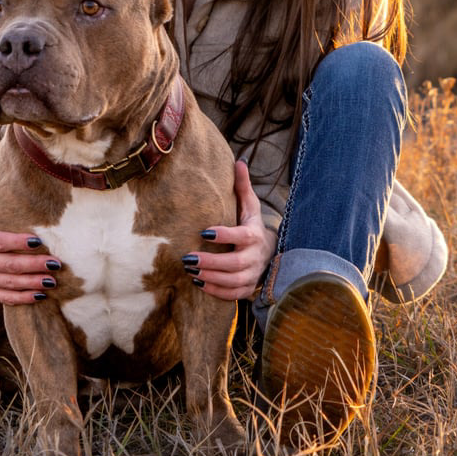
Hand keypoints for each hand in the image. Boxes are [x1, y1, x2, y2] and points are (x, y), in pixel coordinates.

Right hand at [0, 173, 61, 305]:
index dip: (16, 242)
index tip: (38, 241)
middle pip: (6, 265)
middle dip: (32, 265)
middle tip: (55, 263)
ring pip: (8, 283)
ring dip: (31, 283)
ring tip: (52, 281)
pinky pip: (6, 298)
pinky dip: (23, 298)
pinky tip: (42, 296)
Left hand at [182, 160, 276, 299]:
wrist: (269, 252)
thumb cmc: (252, 225)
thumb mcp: (250, 206)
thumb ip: (242, 186)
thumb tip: (238, 161)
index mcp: (254, 235)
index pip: (240, 236)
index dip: (224, 235)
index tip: (203, 232)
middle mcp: (255, 257)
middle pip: (234, 263)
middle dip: (210, 262)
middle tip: (187, 258)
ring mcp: (252, 275)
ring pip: (232, 281)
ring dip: (210, 277)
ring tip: (189, 270)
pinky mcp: (247, 288)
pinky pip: (232, 294)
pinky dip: (216, 291)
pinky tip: (198, 282)